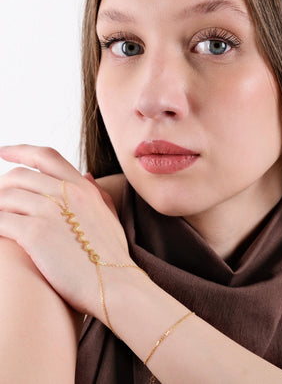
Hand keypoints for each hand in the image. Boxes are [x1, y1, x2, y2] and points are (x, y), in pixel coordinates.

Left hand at [0, 144, 133, 318]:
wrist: (116, 284)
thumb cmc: (113, 255)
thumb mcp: (109, 216)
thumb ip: (97, 192)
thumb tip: (86, 174)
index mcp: (82, 187)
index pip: (46, 156)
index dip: (21, 150)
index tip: (3, 152)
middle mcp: (66, 192)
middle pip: (19, 176)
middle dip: (2, 188)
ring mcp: (50, 210)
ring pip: (5, 197)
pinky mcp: (35, 233)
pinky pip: (0, 221)